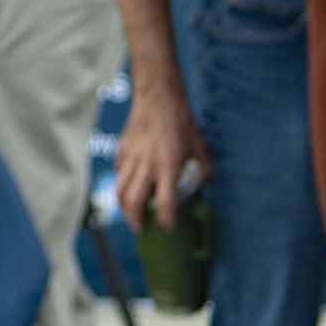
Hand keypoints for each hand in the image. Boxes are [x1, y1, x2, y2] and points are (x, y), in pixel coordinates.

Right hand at [113, 71, 209, 230]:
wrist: (158, 96)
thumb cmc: (180, 120)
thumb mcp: (199, 144)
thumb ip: (204, 166)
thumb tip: (208, 181)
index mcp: (168, 165)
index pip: (165, 201)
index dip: (166, 218)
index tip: (167, 227)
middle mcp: (147, 164)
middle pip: (134, 201)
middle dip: (136, 219)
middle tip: (141, 228)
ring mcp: (132, 157)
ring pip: (120, 189)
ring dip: (123, 207)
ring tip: (130, 215)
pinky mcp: (122, 149)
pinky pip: (118, 173)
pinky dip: (120, 184)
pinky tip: (126, 189)